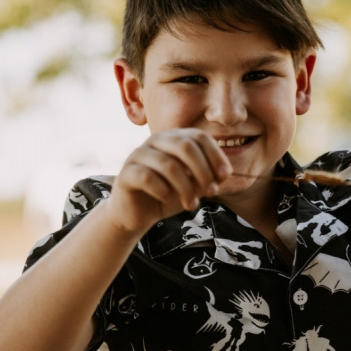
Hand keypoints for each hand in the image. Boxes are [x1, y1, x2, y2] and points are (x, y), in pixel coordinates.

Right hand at [104, 128, 231, 236]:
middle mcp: (156, 141)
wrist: (138, 214)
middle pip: (185, 146)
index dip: (215, 155)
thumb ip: (207, 178)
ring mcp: (138, 155)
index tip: (224, 178)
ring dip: (186, 188)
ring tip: (191, 205)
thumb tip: (223, 175)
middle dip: (203, 171)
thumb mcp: (193, 186)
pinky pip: (147, 177)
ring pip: (168, 165)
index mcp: (174, 138)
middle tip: (210, 192)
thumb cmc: (168, 195)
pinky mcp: (126, 173)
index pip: (199, 136)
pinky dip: (162, 190)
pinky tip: (166, 199)